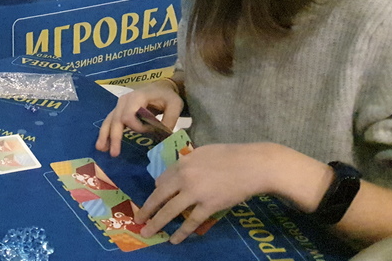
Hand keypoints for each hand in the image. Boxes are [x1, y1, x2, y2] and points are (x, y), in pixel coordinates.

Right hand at [95, 79, 183, 156]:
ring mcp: (120, 105)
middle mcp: (125, 100)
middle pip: (116, 120)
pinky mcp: (119, 110)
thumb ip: (170, 119)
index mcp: (137, 97)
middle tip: (115, 154)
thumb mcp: (174, 104)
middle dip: (115, 137)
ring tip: (101, 149)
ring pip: (109, 121)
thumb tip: (162, 136)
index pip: (129, 116)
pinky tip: (103, 144)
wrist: (162, 87)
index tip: (150, 132)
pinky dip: (106, 133)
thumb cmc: (167, 96)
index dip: (137, 127)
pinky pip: (110, 121)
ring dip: (105, 135)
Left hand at [136, 143, 276, 243]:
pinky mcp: (208, 206)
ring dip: (156, 223)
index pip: (162, 180)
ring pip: (170, 211)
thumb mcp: (203, 153)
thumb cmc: (231, 156)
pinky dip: (181, 232)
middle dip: (146, 209)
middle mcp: (184, 178)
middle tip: (138, 219)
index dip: (155, 192)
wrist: (253, 165)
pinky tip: (174, 239)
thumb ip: (188, 163)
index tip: (153, 200)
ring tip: (147, 232)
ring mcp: (195, 193)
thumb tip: (177, 173)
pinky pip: (190, 222)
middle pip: (159, 196)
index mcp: (182, 163)